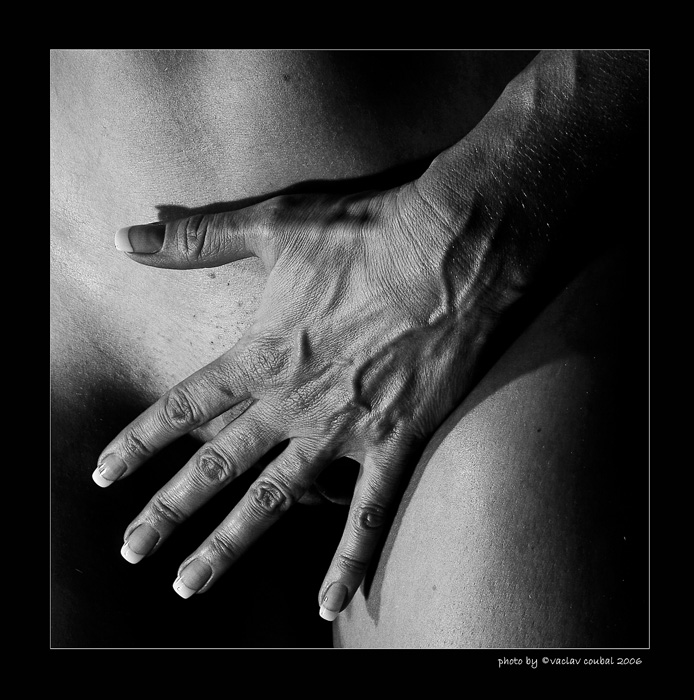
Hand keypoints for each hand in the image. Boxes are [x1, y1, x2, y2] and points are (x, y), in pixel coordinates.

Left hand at [94, 183, 504, 619]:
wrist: (452, 251)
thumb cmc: (366, 233)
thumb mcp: (275, 224)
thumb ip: (199, 238)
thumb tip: (128, 235)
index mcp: (263, 353)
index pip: (185, 407)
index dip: (140, 440)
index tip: (105, 475)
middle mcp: (294, 401)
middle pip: (215, 466)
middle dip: (168, 510)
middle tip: (132, 549)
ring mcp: (344, 429)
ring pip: (274, 500)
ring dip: (228, 545)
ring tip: (189, 585)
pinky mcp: (397, 440)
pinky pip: (369, 513)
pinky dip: (349, 559)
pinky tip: (331, 603)